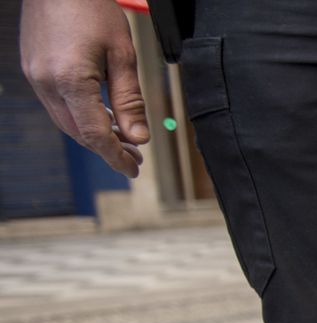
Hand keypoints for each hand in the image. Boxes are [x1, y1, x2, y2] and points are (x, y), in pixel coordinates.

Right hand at [20, 0, 148, 178]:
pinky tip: (103, 115)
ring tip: (124, 139)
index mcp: (70, 80)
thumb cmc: (93, 10)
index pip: (95, 134)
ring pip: (66, 121)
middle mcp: (46, 82)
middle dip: (108, 148)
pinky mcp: (33, 68)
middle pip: (78, 132)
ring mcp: (35, 76)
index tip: (134, 169)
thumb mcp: (123, 55)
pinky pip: (57, 104)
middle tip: (135, 156)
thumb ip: (130, 100)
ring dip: (94, 134)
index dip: (116, 156)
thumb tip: (138, 138)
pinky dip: (81, 116)